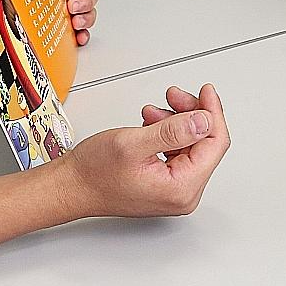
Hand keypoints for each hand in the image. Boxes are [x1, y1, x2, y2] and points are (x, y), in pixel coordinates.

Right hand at [56, 84, 229, 217]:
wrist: (71, 186)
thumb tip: (204, 121)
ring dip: (176, 122)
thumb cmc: (94, 173)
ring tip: (153, 112)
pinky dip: (167, 133)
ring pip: (190, 144)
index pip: (214, 144)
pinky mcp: (164, 184)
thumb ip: (174, 131)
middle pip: (204, 143)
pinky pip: (177, 151)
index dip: (212, 112)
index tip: (205, 91)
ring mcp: (174, 190)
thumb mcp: (134, 143)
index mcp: (182, 188)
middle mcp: (183, 194)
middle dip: (190, 114)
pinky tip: (151, 123)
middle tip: (174, 95)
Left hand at [62, 0, 97, 45]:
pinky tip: (78, 37)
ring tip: (75, 23)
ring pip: (90, 12)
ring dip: (86, 18)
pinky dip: (83, 35)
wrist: (18, 19)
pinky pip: (84, 32)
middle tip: (72, 6)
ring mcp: (75, 12)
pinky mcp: (74, 29)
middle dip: (84, 1)